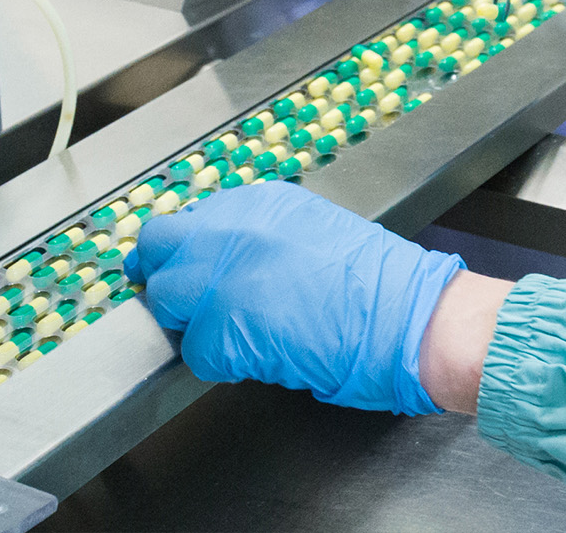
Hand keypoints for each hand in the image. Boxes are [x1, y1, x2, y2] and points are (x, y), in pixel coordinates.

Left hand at [127, 182, 463, 413]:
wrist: (407, 318)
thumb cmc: (378, 283)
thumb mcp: (314, 229)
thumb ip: (262, 234)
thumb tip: (224, 254)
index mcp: (259, 203)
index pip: (188, 219)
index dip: (186, 250)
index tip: (188, 269)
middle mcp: (235, 230)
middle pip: (159, 246)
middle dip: (168, 275)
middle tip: (188, 304)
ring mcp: (225, 278)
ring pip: (165, 299)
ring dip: (188, 320)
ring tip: (230, 334)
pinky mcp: (225, 329)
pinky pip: (193, 350)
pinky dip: (216, 361)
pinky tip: (252, 358)